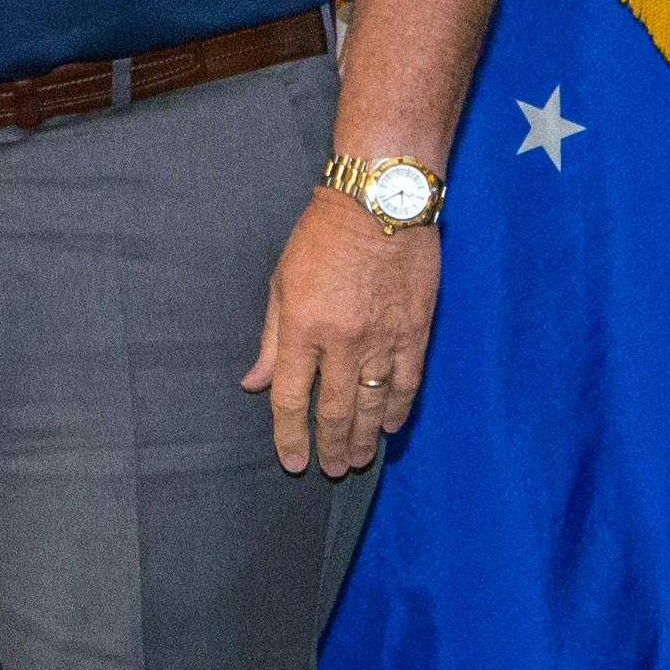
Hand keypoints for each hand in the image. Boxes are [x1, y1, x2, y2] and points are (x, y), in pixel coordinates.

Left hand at [242, 187, 438, 475]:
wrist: (379, 201)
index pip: (293, 399)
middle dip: (331, 446)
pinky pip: (407, 382)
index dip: (290, 436)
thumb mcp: (282, 283)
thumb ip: (271, 340)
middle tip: (332, 469)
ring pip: (374, 403)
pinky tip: (392, 425)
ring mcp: (383, 338)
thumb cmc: (322, 236)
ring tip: (360, 459)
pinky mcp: (415, 330)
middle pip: (336, 410)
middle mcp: (342, 341)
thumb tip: (254, 384)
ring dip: (366, 437)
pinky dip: (399, 407)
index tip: (292, 460)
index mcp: (303, 328)